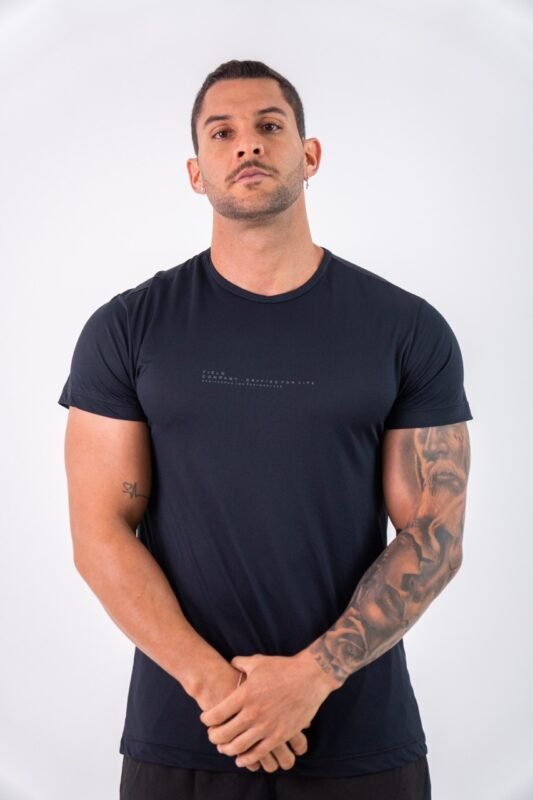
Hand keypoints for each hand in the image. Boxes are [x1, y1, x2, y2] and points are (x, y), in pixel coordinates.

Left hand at [199, 650, 337, 769]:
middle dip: (214, 737)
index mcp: (244, 695)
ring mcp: (266, 726)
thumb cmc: (283, 668)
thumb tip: (232, 663)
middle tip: (212, 736)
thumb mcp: (258, 662)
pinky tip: (241, 759)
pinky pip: (258, 754)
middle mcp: (252, 713)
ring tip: (224, 748)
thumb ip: (241, 663)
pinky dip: (247, 759)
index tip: (206, 720)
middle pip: (223, 734)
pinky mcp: (279, 735)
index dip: (206, 719)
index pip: (216, 714)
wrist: (310, 677)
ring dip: (227, 750)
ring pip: (238, 747)